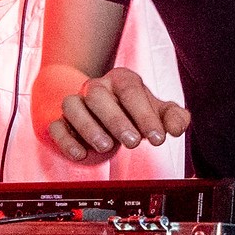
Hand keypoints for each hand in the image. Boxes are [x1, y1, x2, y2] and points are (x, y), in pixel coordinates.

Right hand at [48, 66, 189, 163]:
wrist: (110, 120)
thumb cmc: (136, 114)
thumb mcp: (159, 114)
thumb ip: (174, 118)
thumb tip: (177, 127)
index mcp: (121, 80)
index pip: (130, 90)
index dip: (145, 114)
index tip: (158, 138)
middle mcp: (96, 87)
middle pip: (99, 96)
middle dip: (117, 120)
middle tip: (134, 143)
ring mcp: (76, 103)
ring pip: (72, 106)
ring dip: (89, 127)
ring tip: (107, 147)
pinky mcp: (61, 122)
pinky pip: (57, 126)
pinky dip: (66, 140)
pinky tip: (81, 154)